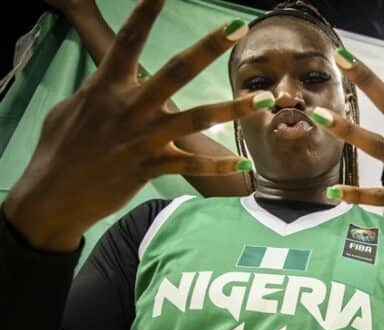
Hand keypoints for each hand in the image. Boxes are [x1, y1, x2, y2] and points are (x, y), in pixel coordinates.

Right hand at [5, 0, 269, 251]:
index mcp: (106, 87)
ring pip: (197, 119)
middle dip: (208, 48)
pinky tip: (244, 165)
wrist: (54, 194)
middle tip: (238, 28)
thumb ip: (100, 91)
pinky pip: (192, 165)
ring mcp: (143, 138)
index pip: (129, 42)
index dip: (145, 14)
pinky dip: (219, 166)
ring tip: (264, 100)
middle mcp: (129, 107)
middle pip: (176, 71)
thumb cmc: (60, 148)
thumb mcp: (74, 108)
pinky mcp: (151, 167)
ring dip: (234, 109)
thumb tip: (111, 80)